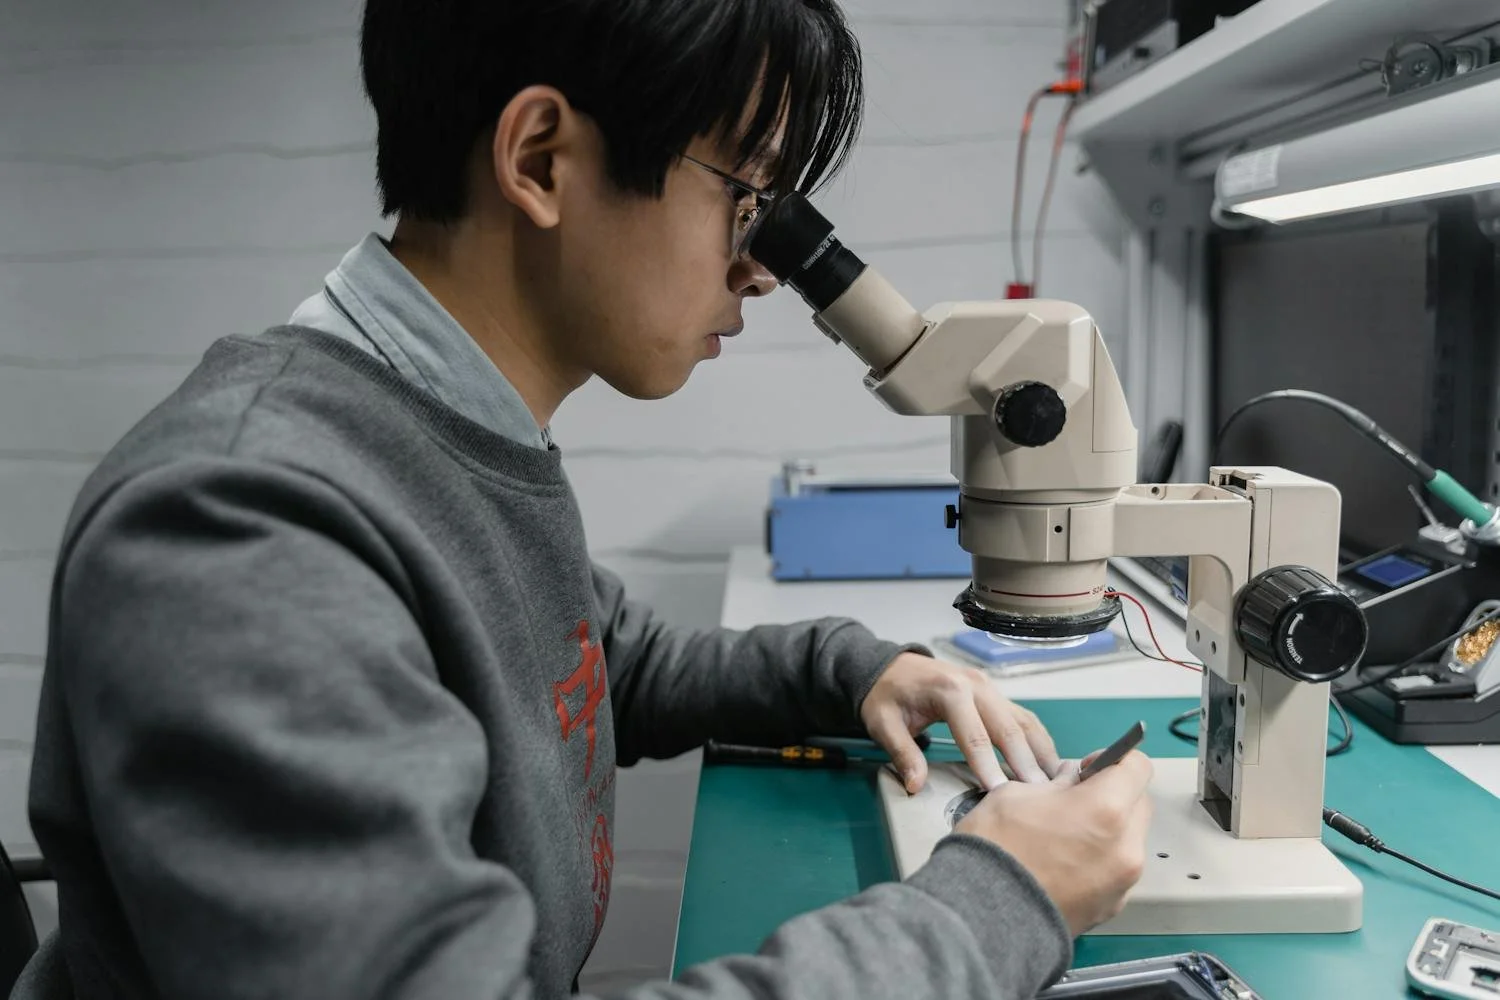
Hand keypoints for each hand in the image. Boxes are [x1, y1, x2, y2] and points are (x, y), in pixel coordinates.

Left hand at [860, 652, 1059, 790]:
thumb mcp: (883, 723)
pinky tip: (1048, 764)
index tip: (1000, 793)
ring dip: (1040, 752)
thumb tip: (916, 786)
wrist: (889, 665)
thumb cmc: (886, 694)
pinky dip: (1038, 741)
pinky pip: (1022, 717)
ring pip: (1024, 721)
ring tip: (1054, 783)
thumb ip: (902, 753)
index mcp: (949, 690)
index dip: (988, 765)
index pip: (974, 735)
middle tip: (1040, 795)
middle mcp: (976, 685)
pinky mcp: (995, 694)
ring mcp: (989, 687)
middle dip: (1025, 763)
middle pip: (1008, 728)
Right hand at [955, 750, 1153, 936]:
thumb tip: (1071, 782)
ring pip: (1130, 839)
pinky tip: (1065, 866)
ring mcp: (1123, 880)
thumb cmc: (996, 847)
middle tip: (1074, 803)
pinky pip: (1117, 871)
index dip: (1114, 760)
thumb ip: (1056, 783)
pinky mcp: (1113, 906)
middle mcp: (1127, 845)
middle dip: (1113, 796)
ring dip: (1109, 830)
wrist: (984, 916)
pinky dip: (1101, 861)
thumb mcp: (1017, 793)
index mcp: (1106, 808)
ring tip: (1066, 838)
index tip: (1088, 769)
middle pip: (1139, 803)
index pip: (1137, 766)